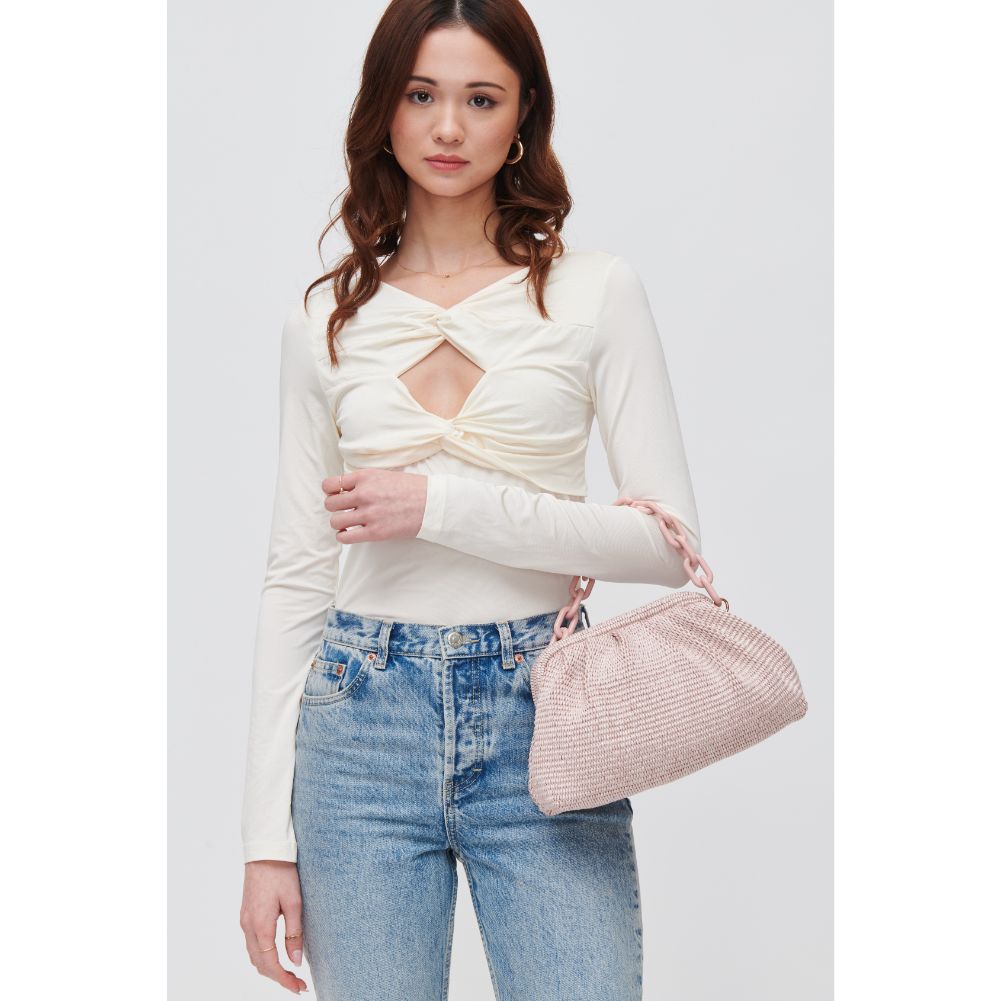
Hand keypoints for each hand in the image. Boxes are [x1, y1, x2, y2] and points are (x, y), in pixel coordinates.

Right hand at [240, 860, 309, 993]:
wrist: (264, 851)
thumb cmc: (281, 872)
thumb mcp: (294, 902)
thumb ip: (294, 933)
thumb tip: (295, 961)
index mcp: (260, 926)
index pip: (271, 964)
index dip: (285, 980)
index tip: (299, 988)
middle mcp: (248, 927)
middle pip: (260, 964)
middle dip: (279, 978)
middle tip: (298, 984)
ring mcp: (245, 921)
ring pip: (255, 956)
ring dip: (270, 968)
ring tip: (290, 973)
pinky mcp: (246, 915)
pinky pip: (252, 944)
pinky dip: (263, 956)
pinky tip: (276, 955)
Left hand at [322, 467, 427, 542]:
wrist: (433, 504)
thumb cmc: (412, 489)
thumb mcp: (385, 475)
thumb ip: (364, 481)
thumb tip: (344, 489)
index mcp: (366, 477)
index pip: (330, 484)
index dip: (330, 491)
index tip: (336, 495)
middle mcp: (364, 494)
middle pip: (330, 504)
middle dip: (335, 508)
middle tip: (344, 510)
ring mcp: (369, 514)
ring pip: (335, 521)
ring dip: (339, 523)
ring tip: (348, 522)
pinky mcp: (375, 532)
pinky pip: (345, 537)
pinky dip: (344, 536)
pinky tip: (351, 533)